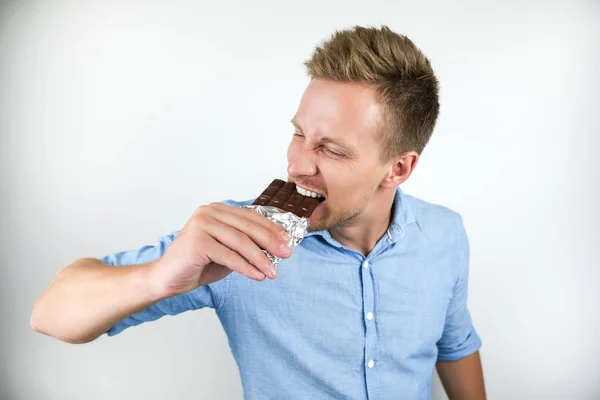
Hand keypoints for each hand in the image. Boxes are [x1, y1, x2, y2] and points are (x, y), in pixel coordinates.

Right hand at [148, 202, 291, 297]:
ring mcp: (201, 224)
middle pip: (248, 226)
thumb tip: (277, 246)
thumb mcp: (228, 250)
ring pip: (241, 241)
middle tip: (287, 254)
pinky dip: (247, 267)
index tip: (288, 241)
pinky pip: (229, 255)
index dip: (272, 228)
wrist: (167, 278)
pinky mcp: (197, 242)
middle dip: (271, 242)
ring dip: (261, 258)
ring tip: (273, 272)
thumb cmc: (198, 264)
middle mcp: (208, 212)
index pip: (250, 216)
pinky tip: (258, 276)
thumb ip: (247, 244)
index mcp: (217, 210)